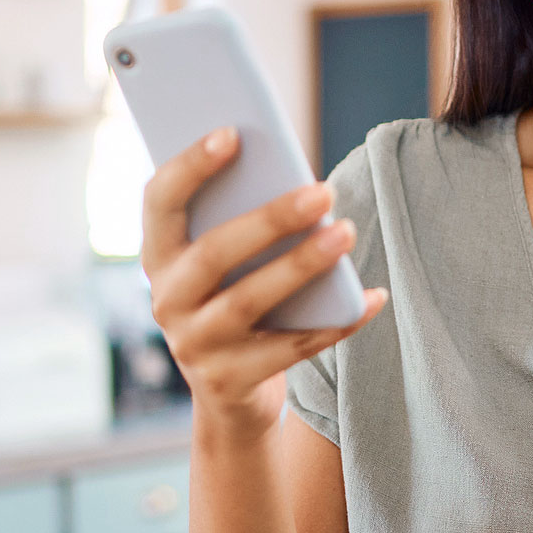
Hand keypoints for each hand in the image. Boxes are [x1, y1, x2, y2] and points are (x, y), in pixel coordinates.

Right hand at [142, 126, 387, 442]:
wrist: (229, 398)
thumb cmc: (236, 307)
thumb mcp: (226, 269)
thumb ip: (242, 226)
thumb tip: (301, 184)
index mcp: (159, 258)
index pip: (159, 202)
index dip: (190, 167)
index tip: (233, 133)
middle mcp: (166, 301)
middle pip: (214, 252)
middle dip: (271, 219)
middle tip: (324, 192)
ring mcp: (195, 345)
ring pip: (249, 301)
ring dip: (302, 265)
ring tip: (347, 234)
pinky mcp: (229, 381)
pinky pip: (292, 348)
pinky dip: (338, 322)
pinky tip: (374, 297)